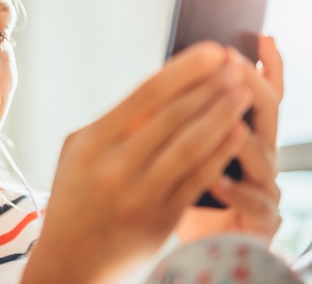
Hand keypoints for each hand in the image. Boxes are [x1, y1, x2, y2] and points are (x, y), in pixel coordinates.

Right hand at [23, 42, 253, 283]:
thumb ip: (111, 123)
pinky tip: (235, 133)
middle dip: (210, 86)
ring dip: (221, 114)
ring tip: (241, 93)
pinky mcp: (161, 218)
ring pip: (190, 144)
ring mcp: (140, 193)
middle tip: (234, 67)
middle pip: (174, 115)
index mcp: (93, 142)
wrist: (70, 259)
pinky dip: (219, 153)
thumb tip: (155, 94)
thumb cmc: (73, 200)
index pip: (146, 94)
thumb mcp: (76, 152)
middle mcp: (116, 165)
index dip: (184, 69)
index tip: (210, 52)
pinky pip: (197, 178)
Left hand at [176, 36, 283, 245]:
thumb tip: (163, 77)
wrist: (189, 242)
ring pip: (265, 154)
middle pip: (266, 112)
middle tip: (231, 66)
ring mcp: (264, 186)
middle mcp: (258, 154)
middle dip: (249, 85)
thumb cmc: (180, 190)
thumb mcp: (175, 147)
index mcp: (239, 133)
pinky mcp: (261, 220)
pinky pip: (257, 204)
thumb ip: (178, 118)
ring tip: (226, 117)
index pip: (260, 92)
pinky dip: (237, 191)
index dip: (263, 65)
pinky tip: (217, 180)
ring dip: (241, 134)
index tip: (255, 39)